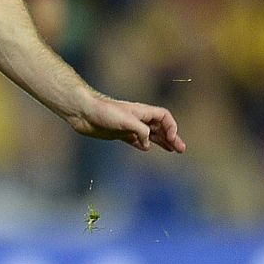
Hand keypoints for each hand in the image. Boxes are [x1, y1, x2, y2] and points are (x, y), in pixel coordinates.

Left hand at [68, 94, 184, 152]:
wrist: (82, 112)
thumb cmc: (103, 112)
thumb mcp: (125, 121)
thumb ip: (140, 131)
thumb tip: (147, 144)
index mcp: (142, 112)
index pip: (164, 116)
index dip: (172, 127)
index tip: (172, 138)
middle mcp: (137, 118)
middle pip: (160, 127)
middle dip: (172, 137)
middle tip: (182, 149)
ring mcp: (128, 126)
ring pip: (150, 134)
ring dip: (161, 142)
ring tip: (172, 150)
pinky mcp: (118, 133)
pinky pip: (136, 140)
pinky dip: (143, 144)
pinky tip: (146, 149)